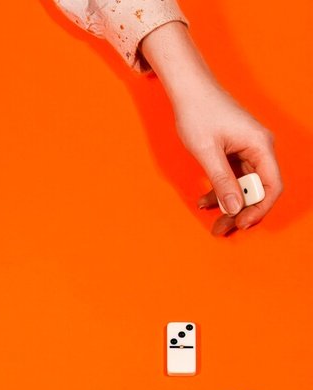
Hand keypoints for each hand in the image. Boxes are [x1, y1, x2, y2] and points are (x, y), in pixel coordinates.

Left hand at [173, 87, 282, 235]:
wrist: (188, 89)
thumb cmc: (198, 113)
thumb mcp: (207, 151)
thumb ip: (221, 180)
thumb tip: (233, 207)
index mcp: (259, 145)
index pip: (271, 185)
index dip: (259, 208)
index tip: (241, 224)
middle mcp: (259, 147)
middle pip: (257, 188)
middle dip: (241, 211)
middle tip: (221, 229)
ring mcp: (247, 149)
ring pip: (244, 185)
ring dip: (230, 204)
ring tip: (213, 222)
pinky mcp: (235, 150)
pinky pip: (233, 177)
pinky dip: (221, 190)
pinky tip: (204, 201)